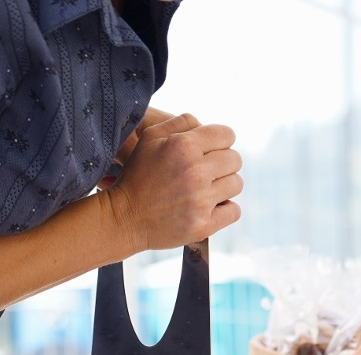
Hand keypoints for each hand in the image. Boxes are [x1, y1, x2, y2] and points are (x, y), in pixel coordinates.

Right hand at [105, 113, 242, 250]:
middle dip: (223, 163)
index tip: (211, 151)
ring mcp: (201, 200)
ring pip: (236, 183)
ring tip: (208, 189)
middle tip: (208, 171)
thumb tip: (205, 125)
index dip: (220, 141)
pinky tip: (211, 207)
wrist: (124, 218)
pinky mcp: (203, 225)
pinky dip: (226, 209)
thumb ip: (180, 123)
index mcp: (184, 146)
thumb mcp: (150, 138)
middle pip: (235, 159)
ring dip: (225, 185)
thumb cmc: (137, 176)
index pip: (227, 135)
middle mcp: (195, 172)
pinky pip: (234, 210)